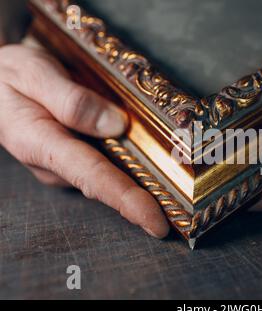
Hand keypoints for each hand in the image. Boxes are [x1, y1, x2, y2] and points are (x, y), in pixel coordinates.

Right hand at [0, 44, 168, 237]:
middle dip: (144, 200)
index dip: (127, 202)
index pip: (93, 178)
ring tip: (174, 184)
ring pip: (109, 176)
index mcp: (41, 144)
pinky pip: (105, 166)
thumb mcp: (34, 74)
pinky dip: (128, 165)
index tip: (156, 223)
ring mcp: (64, 166)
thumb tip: (116, 125)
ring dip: (141, 182)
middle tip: (182, 207)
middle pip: (107, 185)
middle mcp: (55, 164)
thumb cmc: (9, 75)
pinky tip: (149, 160)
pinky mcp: (72, 159)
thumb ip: (73, 101)